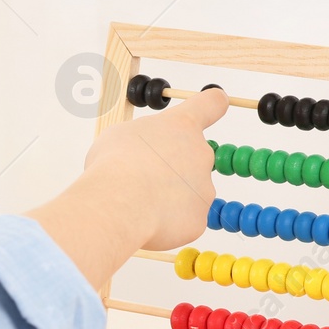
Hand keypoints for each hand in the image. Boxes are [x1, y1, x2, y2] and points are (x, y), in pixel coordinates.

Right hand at [27, 88, 228, 289]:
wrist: (119, 204)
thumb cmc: (114, 162)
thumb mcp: (119, 136)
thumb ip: (142, 141)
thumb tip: (142, 155)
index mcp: (182, 125)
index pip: (210, 104)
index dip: (211, 104)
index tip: (214, 104)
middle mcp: (201, 154)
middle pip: (193, 159)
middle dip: (172, 169)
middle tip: (141, 179)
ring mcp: (205, 189)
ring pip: (187, 194)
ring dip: (166, 199)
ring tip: (137, 204)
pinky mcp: (199, 220)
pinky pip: (181, 222)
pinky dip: (165, 224)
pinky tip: (144, 222)